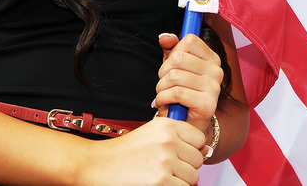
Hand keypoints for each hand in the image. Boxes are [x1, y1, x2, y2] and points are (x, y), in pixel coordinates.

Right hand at [81, 116, 204, 185]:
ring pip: (193, 176)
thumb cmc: (124, 152)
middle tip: (165, 167)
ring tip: (160, 176)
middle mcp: (168, 141)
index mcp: (167, 125)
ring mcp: (166, 162)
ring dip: (180, 180)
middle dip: (186, 166)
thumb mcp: (152, 135)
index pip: (199, 138)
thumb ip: (179, 139)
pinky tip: (157, 183)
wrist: (98, 165)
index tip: (177, 153)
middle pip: (198, 159)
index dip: (190, 148)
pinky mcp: (162, 182)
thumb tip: (207, 149)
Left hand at [155, 33, 223, 133]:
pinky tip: (162, 103)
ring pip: (174, 76)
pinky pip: (176, 93)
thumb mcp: (175, 67)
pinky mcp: (207, 104)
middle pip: (178, 58)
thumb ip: (171, 49)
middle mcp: (217, 71)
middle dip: (163, 72)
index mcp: (212, 58)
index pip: (189, 41)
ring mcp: (214, 88)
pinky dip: (162, 98)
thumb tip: (165, 36)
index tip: (172, 65)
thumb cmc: (181, 93)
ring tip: (162, 94)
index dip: (174, 52)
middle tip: (163, 83)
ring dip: (161, 87)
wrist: (188, 125)